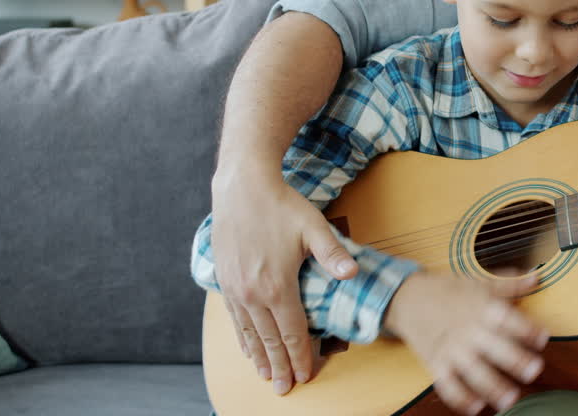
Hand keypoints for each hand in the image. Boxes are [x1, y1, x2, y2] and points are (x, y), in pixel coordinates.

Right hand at [212, 163, 359, 394]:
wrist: (241, 187)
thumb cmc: (282, 205)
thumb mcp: (314, 227)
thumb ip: (334, 254)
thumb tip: (353, 274)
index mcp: (277, 286)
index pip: (292, 332)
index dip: (301, 355)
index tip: (307, 375)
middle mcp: (252, 294)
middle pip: (269, 340)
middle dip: (280, 366)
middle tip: (285, 388)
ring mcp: (235, 289)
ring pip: (249, 333)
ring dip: (258, 357)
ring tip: (266, 377)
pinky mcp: (224, 281)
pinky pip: (233, 319)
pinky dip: (241, 338)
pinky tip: (245, 348)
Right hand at [384, 272, 548, 415]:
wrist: (408, 298)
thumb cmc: (448, 290)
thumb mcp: (479, 282)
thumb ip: (509, 284)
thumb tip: (536, 277)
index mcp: (481, 307)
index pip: (507, 318)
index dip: (527, 328)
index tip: (543, 338)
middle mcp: (468, 329)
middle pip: (495, 347)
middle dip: (516, 360)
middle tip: (535, 370)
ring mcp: (451, 348)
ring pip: (474, 371)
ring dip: (493, 386)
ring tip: (510, 399)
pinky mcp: (436, 363)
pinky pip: (448, 385)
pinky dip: (460, 398)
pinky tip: (476, 407)